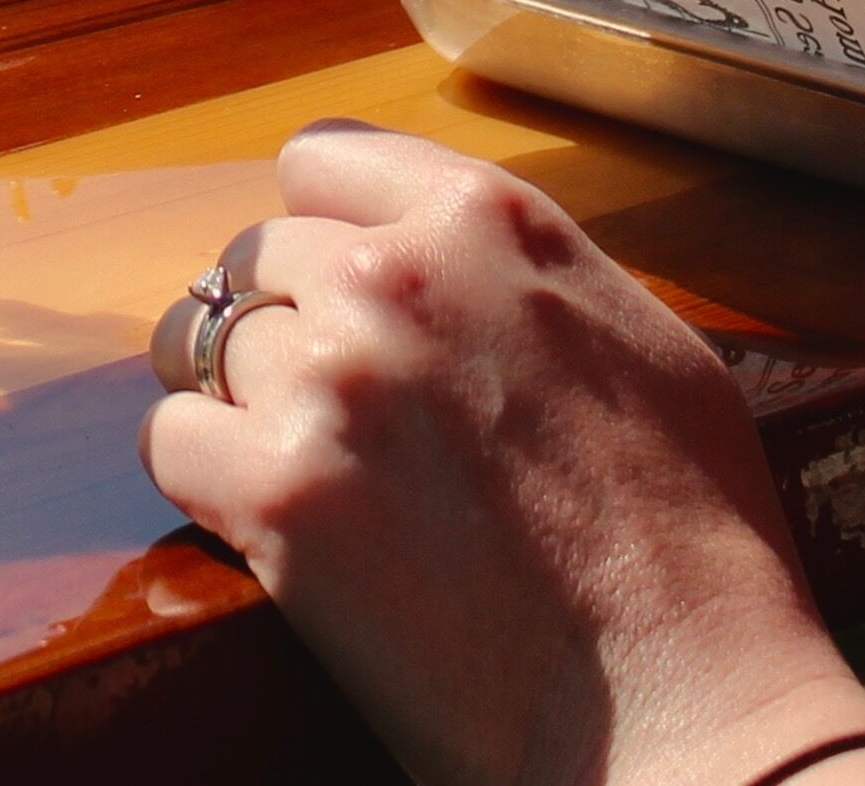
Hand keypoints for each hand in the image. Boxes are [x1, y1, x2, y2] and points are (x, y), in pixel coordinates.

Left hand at [142, 127, 864, 785]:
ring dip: (248, 402)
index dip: (320, 227)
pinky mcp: (276, 492)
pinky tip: (262, 519)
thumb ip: (524, 269)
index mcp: (485, 220)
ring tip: (313, 472)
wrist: (685, 705)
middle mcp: (394, 276)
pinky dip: (203, 476)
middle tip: (336, 409)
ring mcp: (331, 379)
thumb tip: (446, 247)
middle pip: (257, 258)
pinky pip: (171, 439)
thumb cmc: (693, 538)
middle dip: (287, 321)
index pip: (321, 159)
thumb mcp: (640, 335)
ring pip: (207, 346)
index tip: (334, 285)